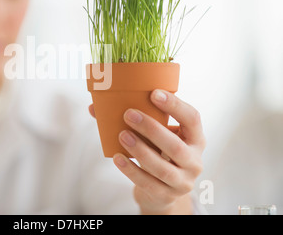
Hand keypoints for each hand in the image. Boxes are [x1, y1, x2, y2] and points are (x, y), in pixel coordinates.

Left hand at [88, 89, 204, 214]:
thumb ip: (135, 120)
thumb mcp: (156, 136)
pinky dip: (131, 170)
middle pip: (175, 146)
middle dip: (151, 129)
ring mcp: (182, 182)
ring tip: (122, 135)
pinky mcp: (166, 196)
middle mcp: (194, 161)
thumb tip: (94, 107)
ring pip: (162, 167)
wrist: (162, 191)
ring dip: (140, 150)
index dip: (175, 106)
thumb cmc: (158, 153)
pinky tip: (118, 158)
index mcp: (195, 139)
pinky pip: (148, 183)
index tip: (154, 93)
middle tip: (129, 114)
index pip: (192, 118)